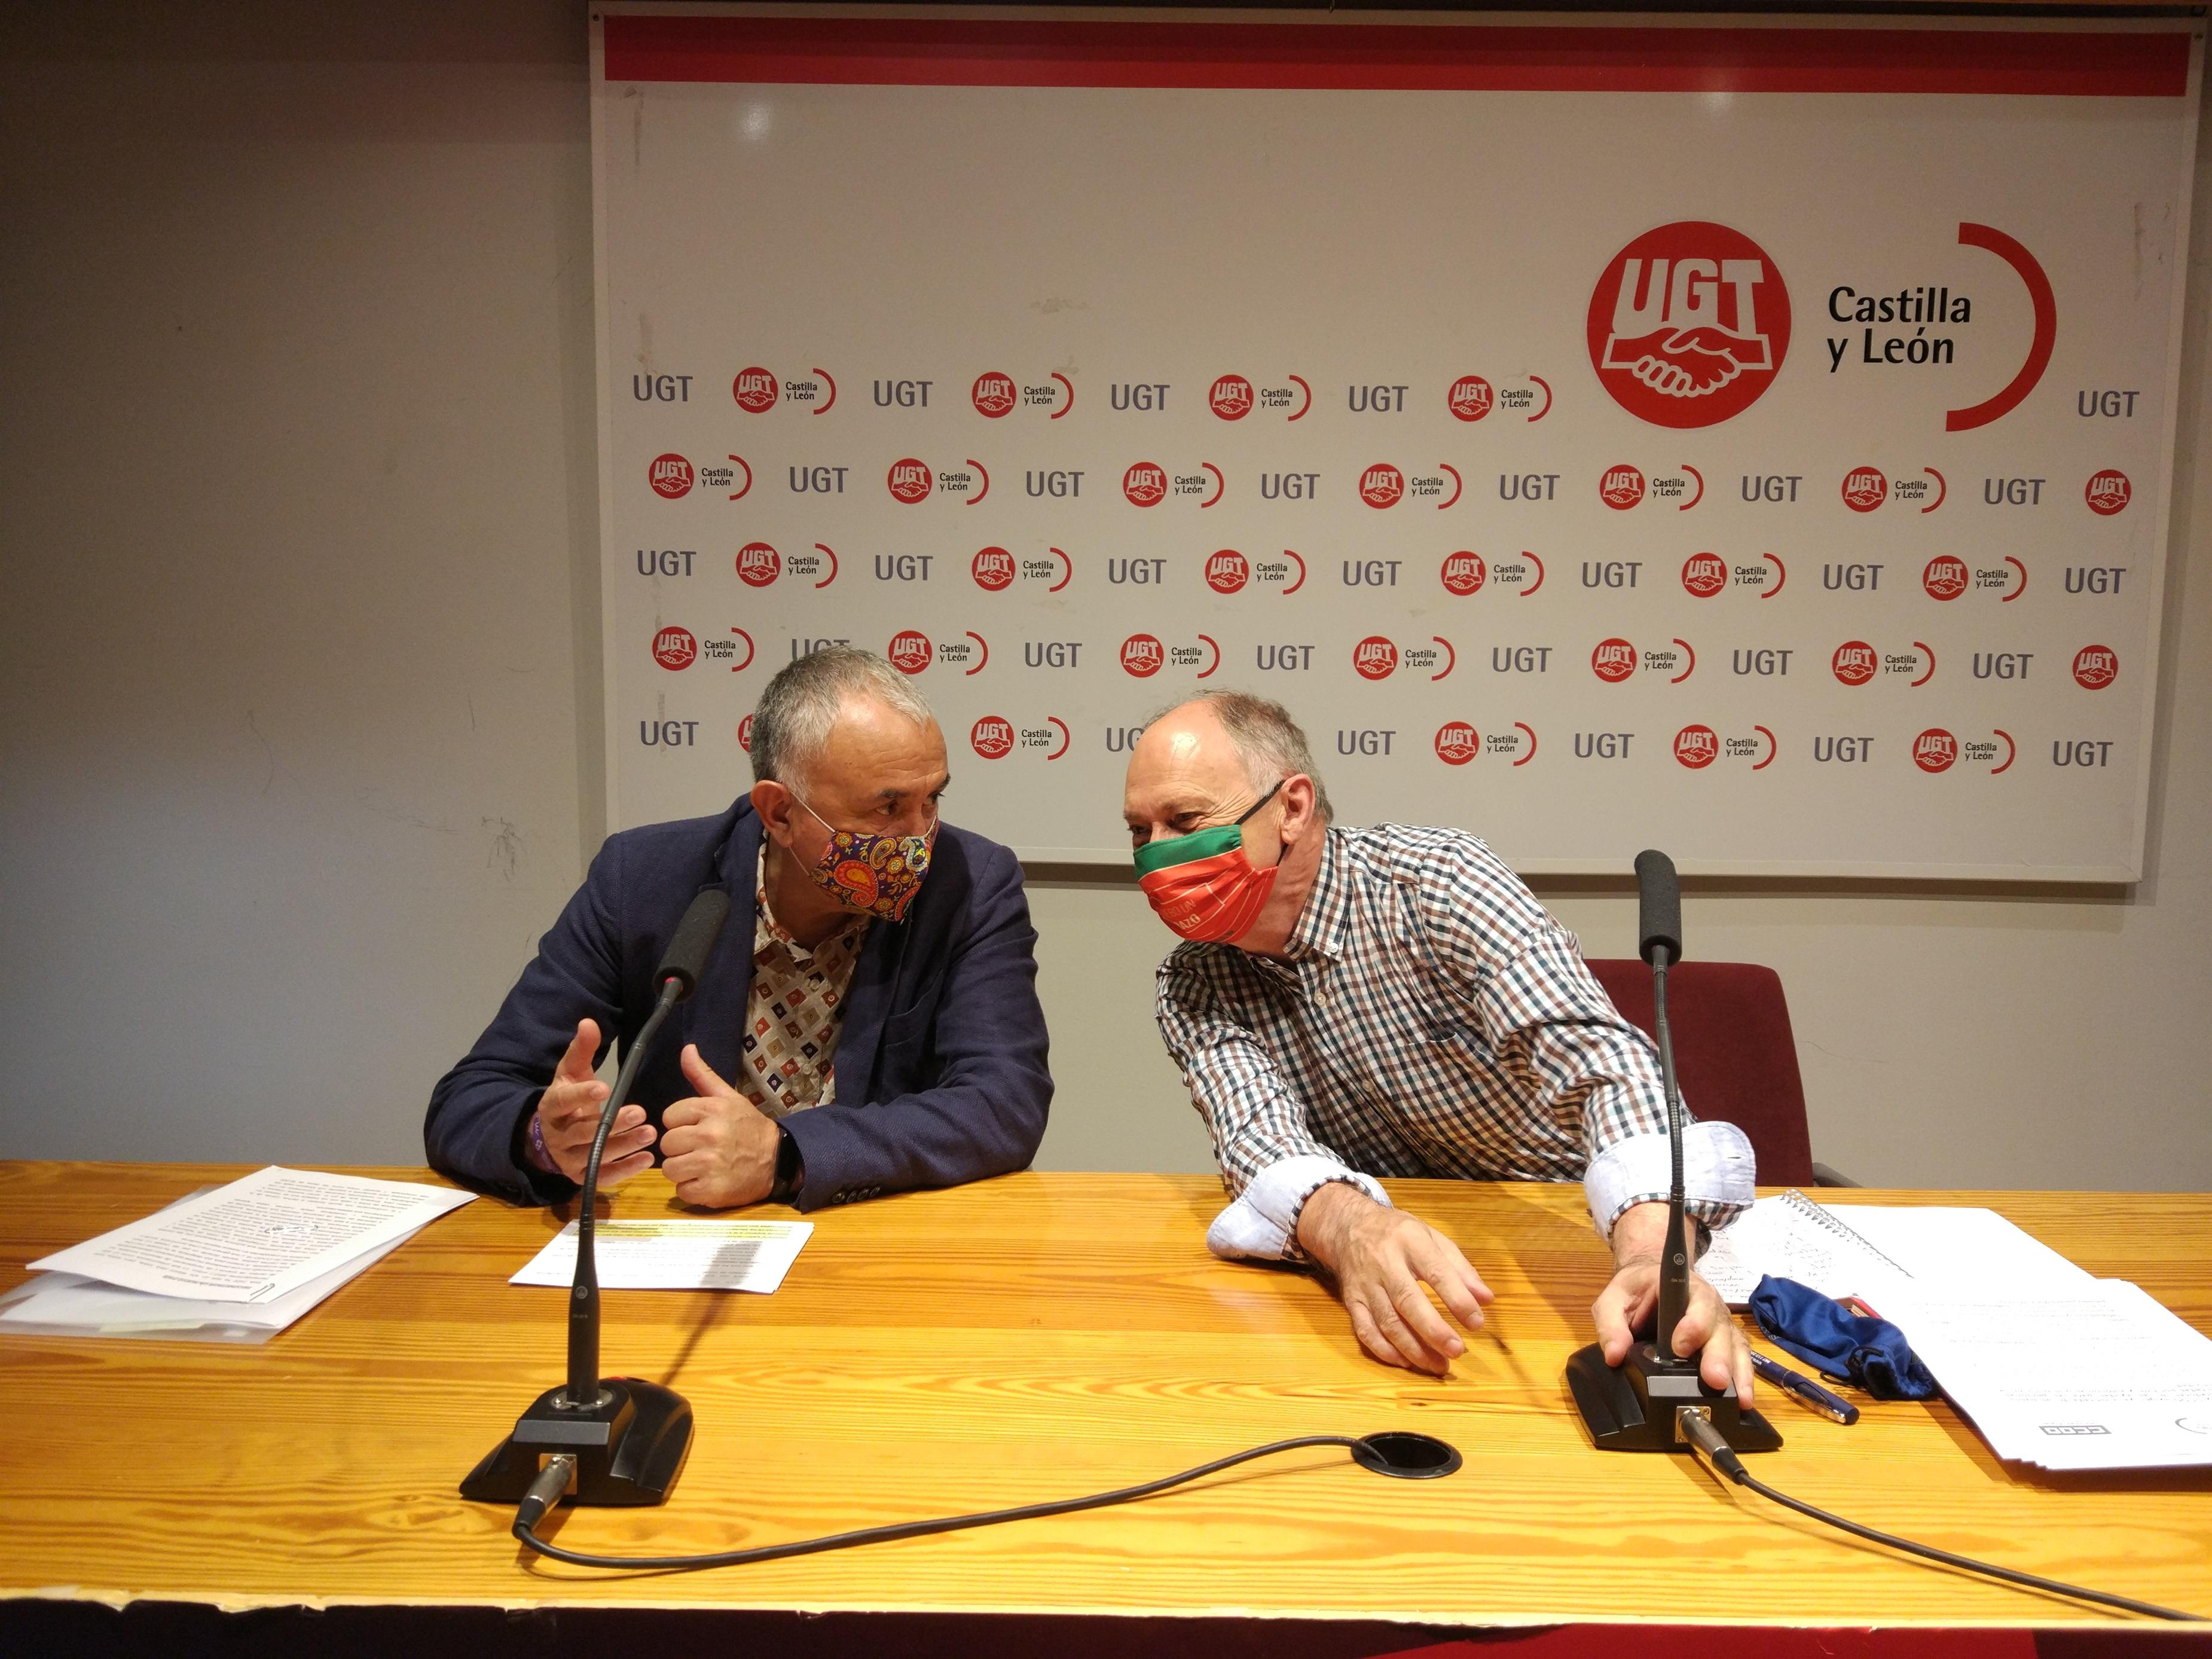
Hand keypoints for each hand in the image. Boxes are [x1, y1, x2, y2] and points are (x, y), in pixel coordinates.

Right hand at [533, 1019, 655, 1186]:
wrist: (550, 1136)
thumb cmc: (567, 1098)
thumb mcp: (571, 1072)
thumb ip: (581, 1049)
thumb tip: (589, 1022)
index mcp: (552, 1106)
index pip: (563, 1100)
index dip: (582, 1095)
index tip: (604, 1088)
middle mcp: (557, 1136)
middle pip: (584, 1131)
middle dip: (613, 1123)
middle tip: (641, 1112)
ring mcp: (567, 1159)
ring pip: (594, 1156)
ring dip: (623, 1146)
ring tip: (650, 1133)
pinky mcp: (580, 1177)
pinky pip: (602, 1176)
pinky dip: (625, 1170)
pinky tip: (647, 1159)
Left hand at [658, 1044, 779, 1209]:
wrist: (778, 1160)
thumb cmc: (748, 1127)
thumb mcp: (728, 1097)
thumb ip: (703, 1075)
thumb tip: (686, 1048)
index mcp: (711, 1110)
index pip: (669, 1117)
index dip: (681, 1124)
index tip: (698, 1129)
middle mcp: (709, 1135)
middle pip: (667, 1144)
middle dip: (680, 1148)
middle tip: (700, 1149)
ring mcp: (709, 1164)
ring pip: (670, 1168)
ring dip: (683, 1170)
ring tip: (702, 1166)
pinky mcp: (711, 1190)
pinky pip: (681, 1191)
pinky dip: (692, 1190)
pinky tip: (708, 1182)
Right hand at [1296, 1181, 1493, 1374]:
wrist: (1348, 1227)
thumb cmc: (1399, 1234)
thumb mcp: (1432, 1237)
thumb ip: (1461, 1268)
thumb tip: (1486, 1299)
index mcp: (1410, 1241)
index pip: (1436, 1272)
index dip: (1458, 1299)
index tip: (1477, 1322)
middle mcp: (1384, 1263)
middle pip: (1407, 1300)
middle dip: (1433, 1330)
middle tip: (1457, 1351)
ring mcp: (1365, 1284)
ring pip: (1387, 1321)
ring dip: (1413, 1348)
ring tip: (1439, 1365)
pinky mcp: (1351, 1301)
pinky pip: (1365, 1330)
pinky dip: (1384, 1350)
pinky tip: (1406, 1362)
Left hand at [1593, 1200, 1753, 1399]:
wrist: (1648, 1284)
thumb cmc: (1633, 1290)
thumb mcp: (1612, 1300)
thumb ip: (1611, 1324)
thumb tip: (1615, 1356)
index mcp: (1681, 1287)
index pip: (1694, 1300)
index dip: (1692, 1323)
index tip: (1680, 1348)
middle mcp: (1708, 1305)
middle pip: (1719, 1328)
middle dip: (1718, 1355)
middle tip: (1714, 1379)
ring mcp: (1719, 1324)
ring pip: (1734, 1344)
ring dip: (1736, 1371)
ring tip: (1739, 1398)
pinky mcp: (1725, 1343)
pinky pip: (1740, 1359)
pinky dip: (1743, 1379)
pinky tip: (1744, 1400)